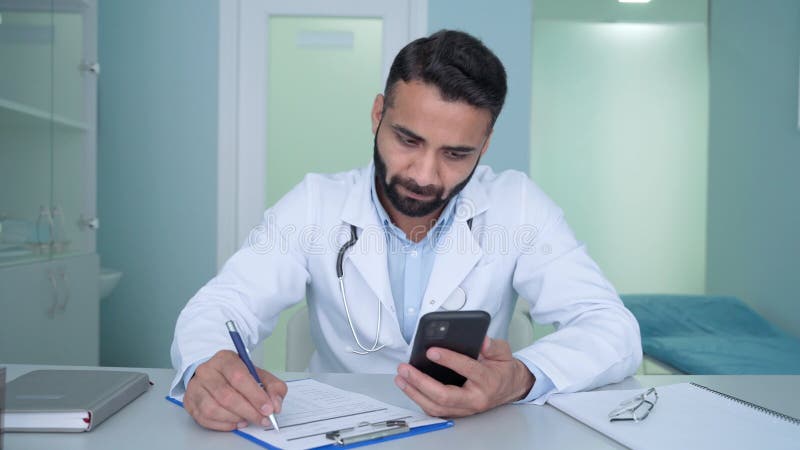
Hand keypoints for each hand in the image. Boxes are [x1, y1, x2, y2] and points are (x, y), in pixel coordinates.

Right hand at [184, 350, 287, 430]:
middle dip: (248, 411)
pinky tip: (235, 422)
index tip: (268, 409)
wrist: (215, 371)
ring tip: (247, 420)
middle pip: (226, 396)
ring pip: (213, 409)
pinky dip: (222, 425)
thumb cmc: (237, 374)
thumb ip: (273, 387)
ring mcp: (195, 386)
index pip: (239, 377)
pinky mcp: (189, 401)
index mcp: (225, 359)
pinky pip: (204, 418)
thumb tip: (275, 405)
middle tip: (262, 419)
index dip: (255, 395)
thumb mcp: (258, 374)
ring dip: (234, 419)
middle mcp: (206, 371)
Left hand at [395, 337, 534, 416]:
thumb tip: (481, 340)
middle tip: (406, 369)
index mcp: (488, 381)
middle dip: (421, 382)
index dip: (448, 359)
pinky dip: (420, 400)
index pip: (466, 369)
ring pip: (436, 406)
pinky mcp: (458, 412)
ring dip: (415, 393)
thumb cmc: (503, 370)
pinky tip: (409, 388)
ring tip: (401, 378)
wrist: (510, 388)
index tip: (431, 351)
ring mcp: (466, 408)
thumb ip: (492, 345)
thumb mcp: (503, 352)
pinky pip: (436, 410)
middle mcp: (475, 398)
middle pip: (444, 396)